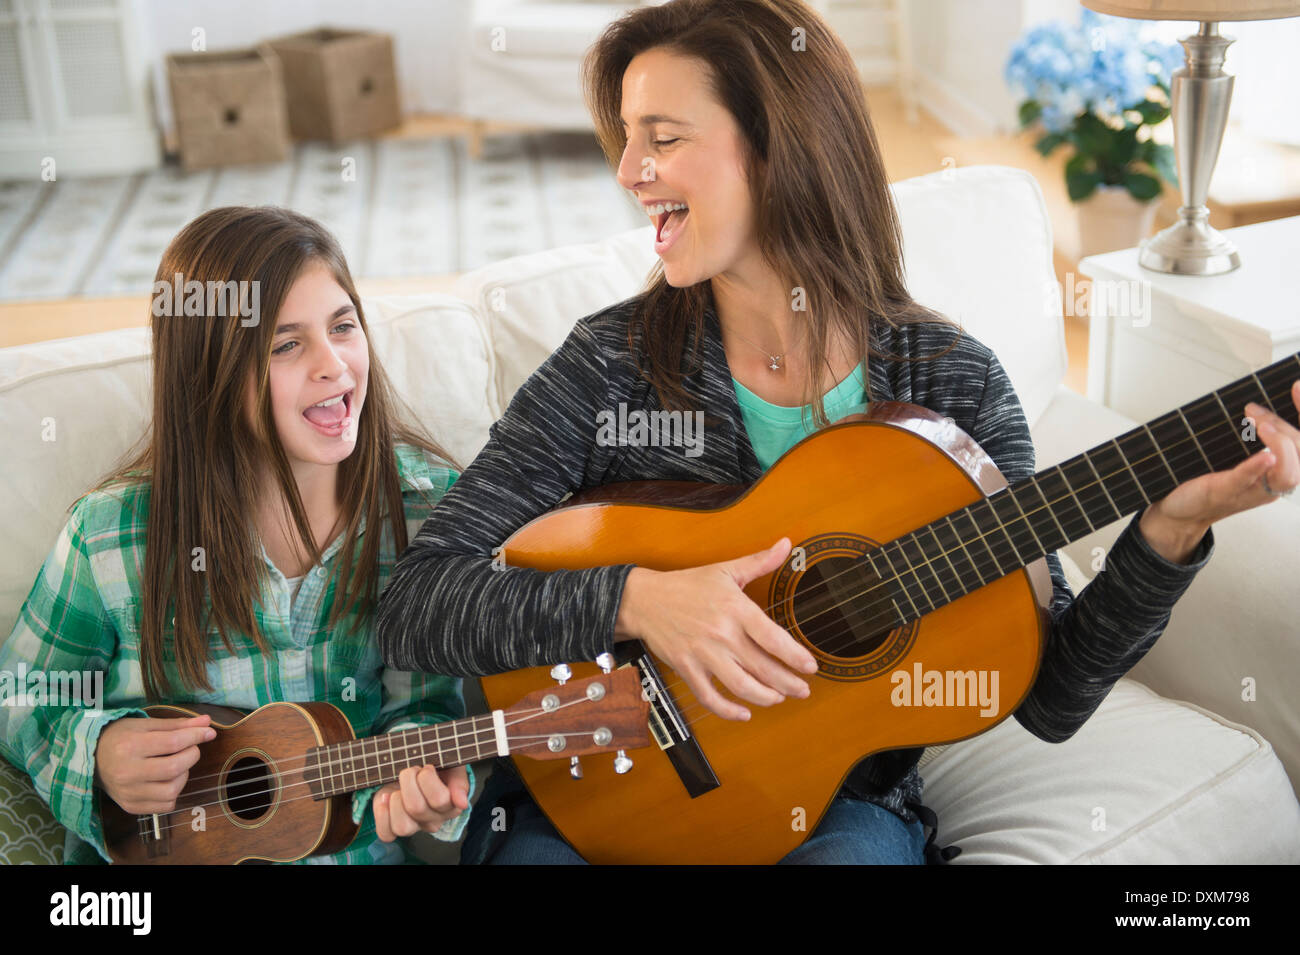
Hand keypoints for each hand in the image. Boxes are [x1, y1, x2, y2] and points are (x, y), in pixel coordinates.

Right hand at [94, 714, 214, 814]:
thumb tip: (207, 722)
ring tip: (176, 765)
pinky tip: (166, 780)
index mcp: (129, 746)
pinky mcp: (130, 806)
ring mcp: (128, 793)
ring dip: (183, 776)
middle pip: (174, 768)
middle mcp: (127, 772)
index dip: (196, 737)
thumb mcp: (146, 725)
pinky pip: (165, 805)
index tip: (208, 732)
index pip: (173, 743)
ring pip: (172, 790)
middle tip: (188, 748)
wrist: (91, 759)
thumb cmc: (121, 737)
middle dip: (191, 755)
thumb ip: (178, 725)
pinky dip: (173, 792)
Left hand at [373, 764, 469, 841]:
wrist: (416, 766)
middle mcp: (434, 820)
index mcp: (450, 806)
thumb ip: (459, 782)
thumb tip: (461, 803)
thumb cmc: (435, 765)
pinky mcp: (394, 828)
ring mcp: (414, 826)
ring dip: (396, 800)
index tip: (427, 766)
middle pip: (417, 808)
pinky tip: (385, 797)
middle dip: (409, 781)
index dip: (427, 778)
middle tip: (411, 770)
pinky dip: (382, 815)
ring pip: (402, 827)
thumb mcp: (451, 766)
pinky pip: (386, 834)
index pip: (439, 799)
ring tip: (398, 787)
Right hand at [614, 538, 818, 720]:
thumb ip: (759, 561)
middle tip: (803, 690)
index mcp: (735, 609)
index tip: (810, 666)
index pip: (772, 637)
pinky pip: (709, 697)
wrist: (645, 600)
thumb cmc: (687, 585)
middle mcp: (722, 634)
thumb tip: (785, 545)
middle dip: (788, 683)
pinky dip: (728, 710)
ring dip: (764, 697)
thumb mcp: (725, 569)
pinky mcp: (687, 668)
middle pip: (762, 667)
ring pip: (740, 686)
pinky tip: (743, 713)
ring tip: (779, 699)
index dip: (795, 656)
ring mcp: (703, 654)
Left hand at [1140, 380, 1299, 560]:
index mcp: (1274, 473)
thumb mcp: (1236, 459)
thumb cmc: (1209, 485)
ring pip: (1287, 474)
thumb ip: (1249, 439)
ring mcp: (1250, 491)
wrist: (1182, 513)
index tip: (1297, 389)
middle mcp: (1270, 484)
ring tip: (1264, 426)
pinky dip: (1257, 466)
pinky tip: (1264, 455)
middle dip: (1287, 429)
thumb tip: (1254, 407)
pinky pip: (1247, 480)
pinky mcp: (1225, 493)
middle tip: (1258, 412)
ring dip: (1281, 445)